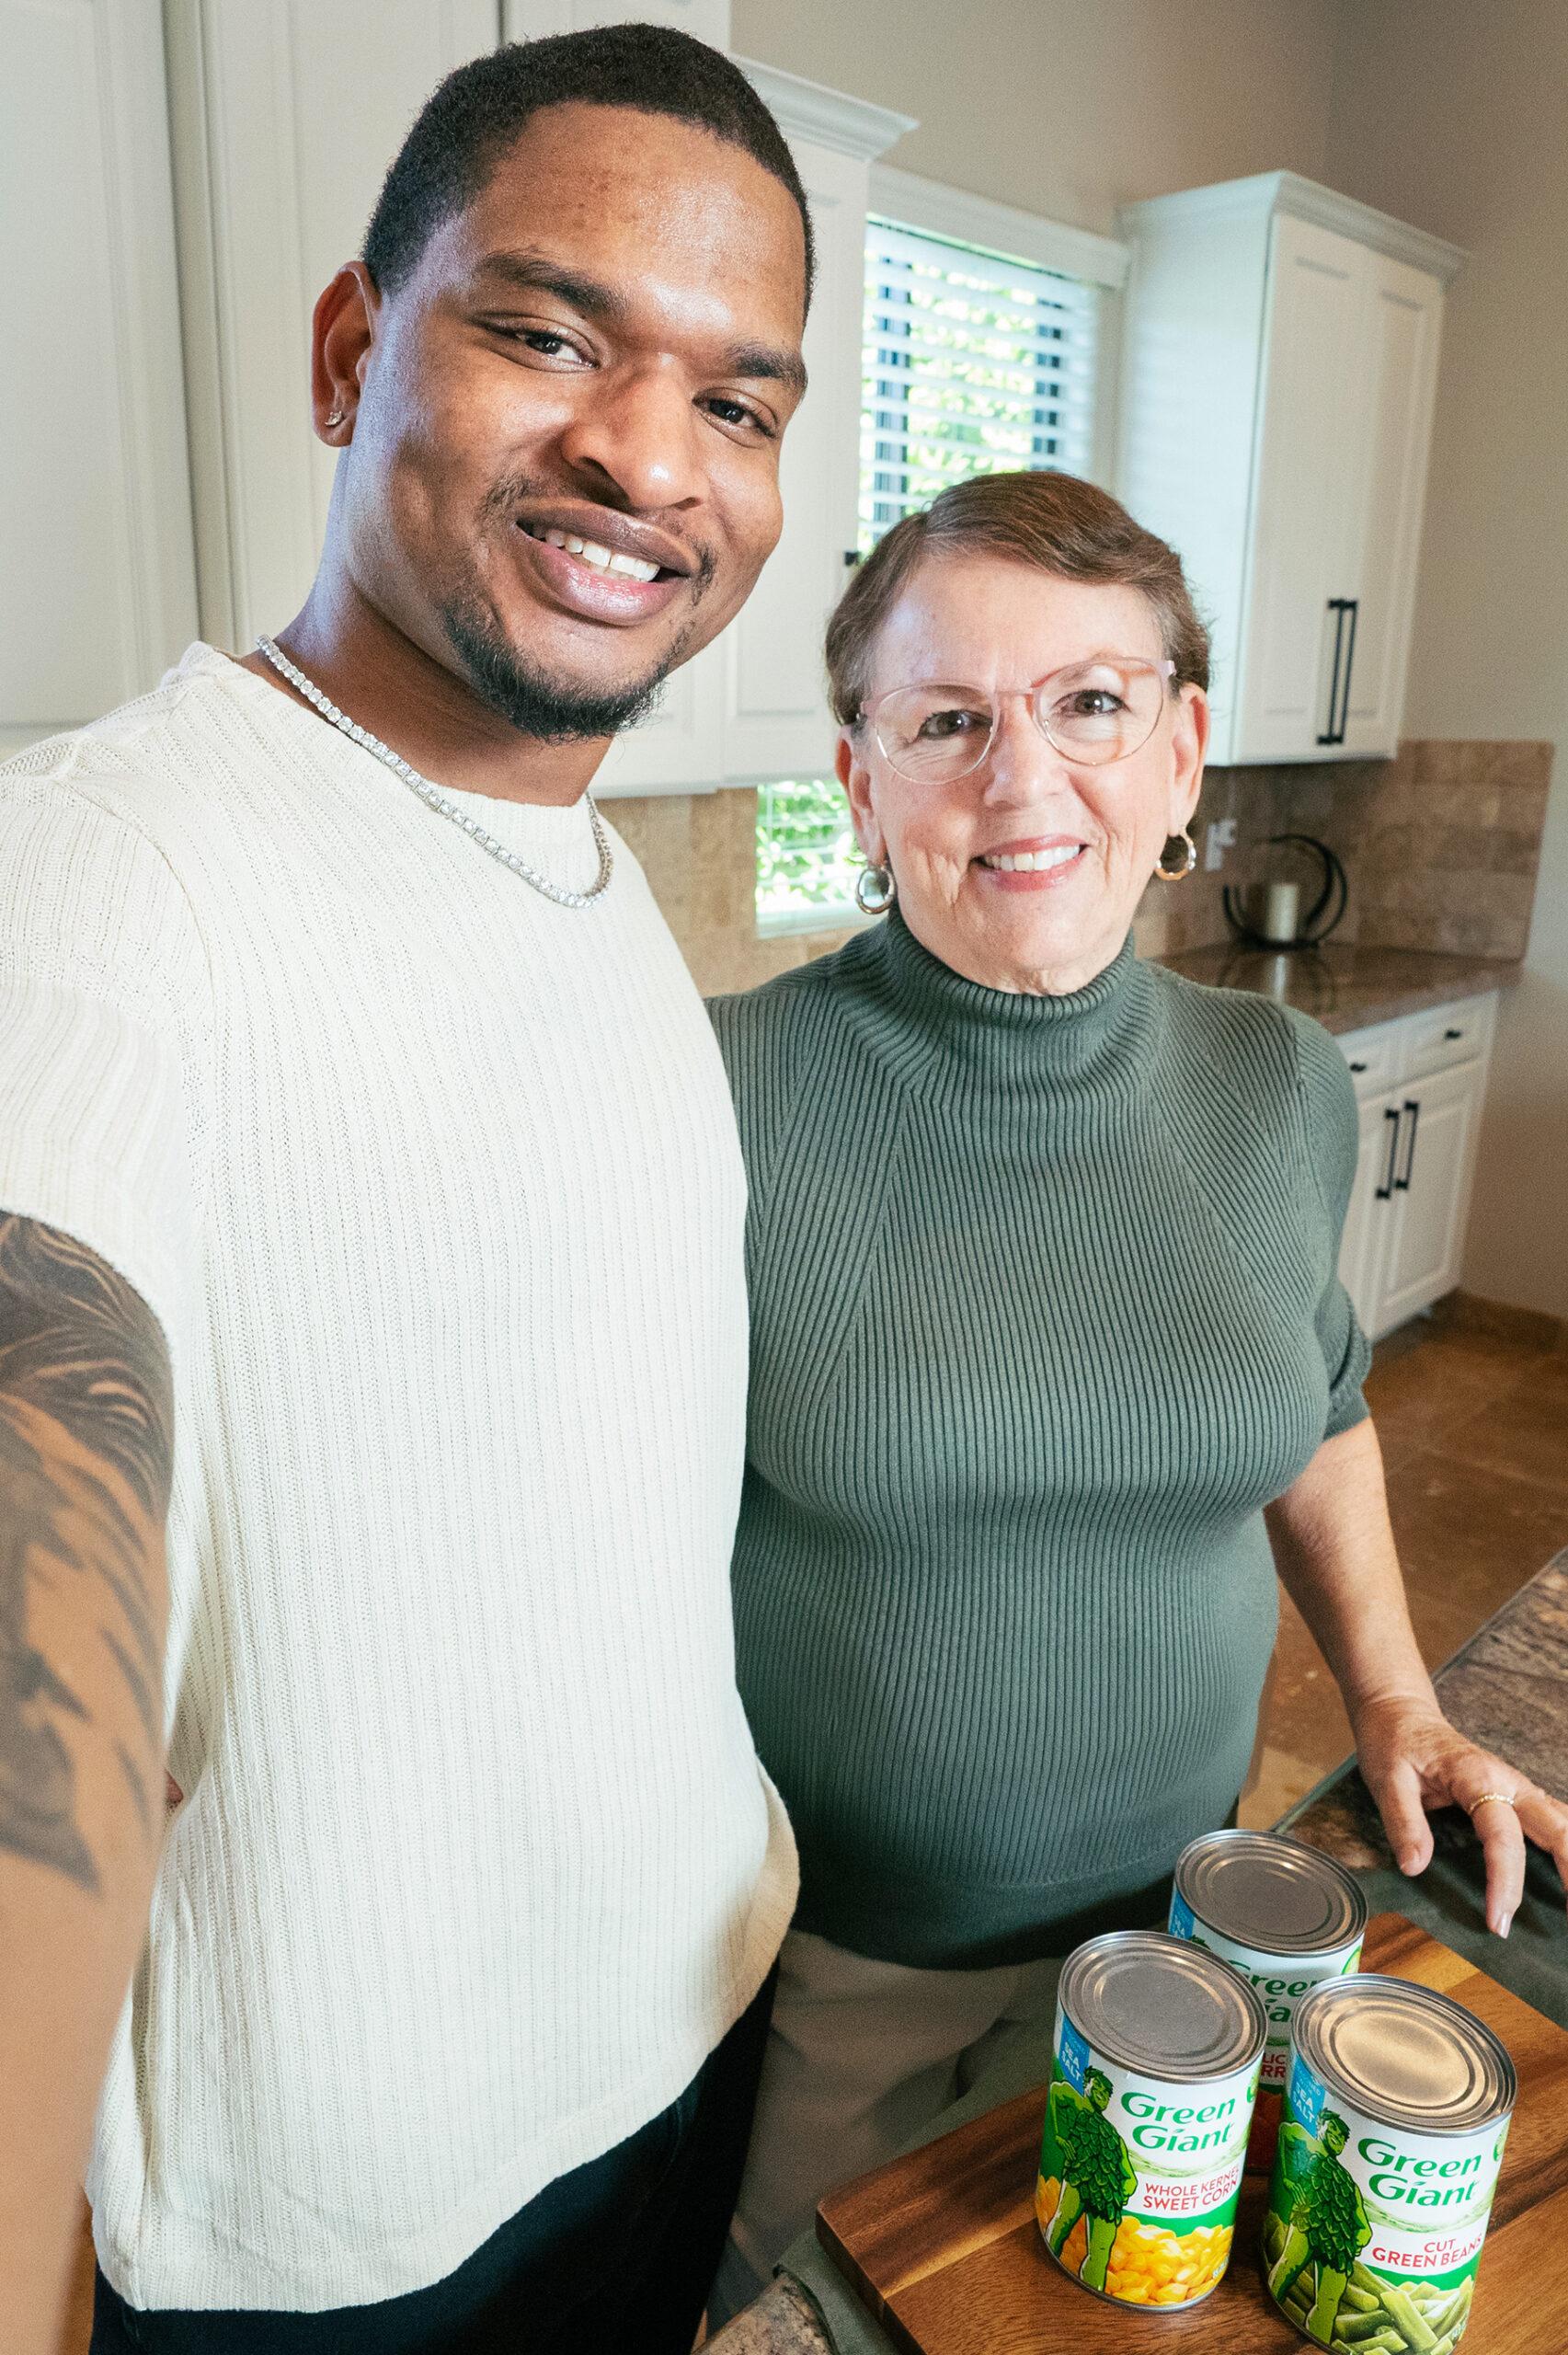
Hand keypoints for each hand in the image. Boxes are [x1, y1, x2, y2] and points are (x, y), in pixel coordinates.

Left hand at [1352, 1692, 1567, 1937]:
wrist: (1401, 1715)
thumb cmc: (1394, 1744)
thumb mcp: (1386, 1779)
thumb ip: (1403, 1822)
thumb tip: (1415, 1868)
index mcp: (1476, 1777)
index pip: (1502, 1836)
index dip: (1505, 1881)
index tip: (1499, 1923)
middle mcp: (1508, 1782)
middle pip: (1558, 1828)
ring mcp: (1518, 1788)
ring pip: (1565, 1823)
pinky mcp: (1519, 1796)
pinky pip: (1556, 1821)